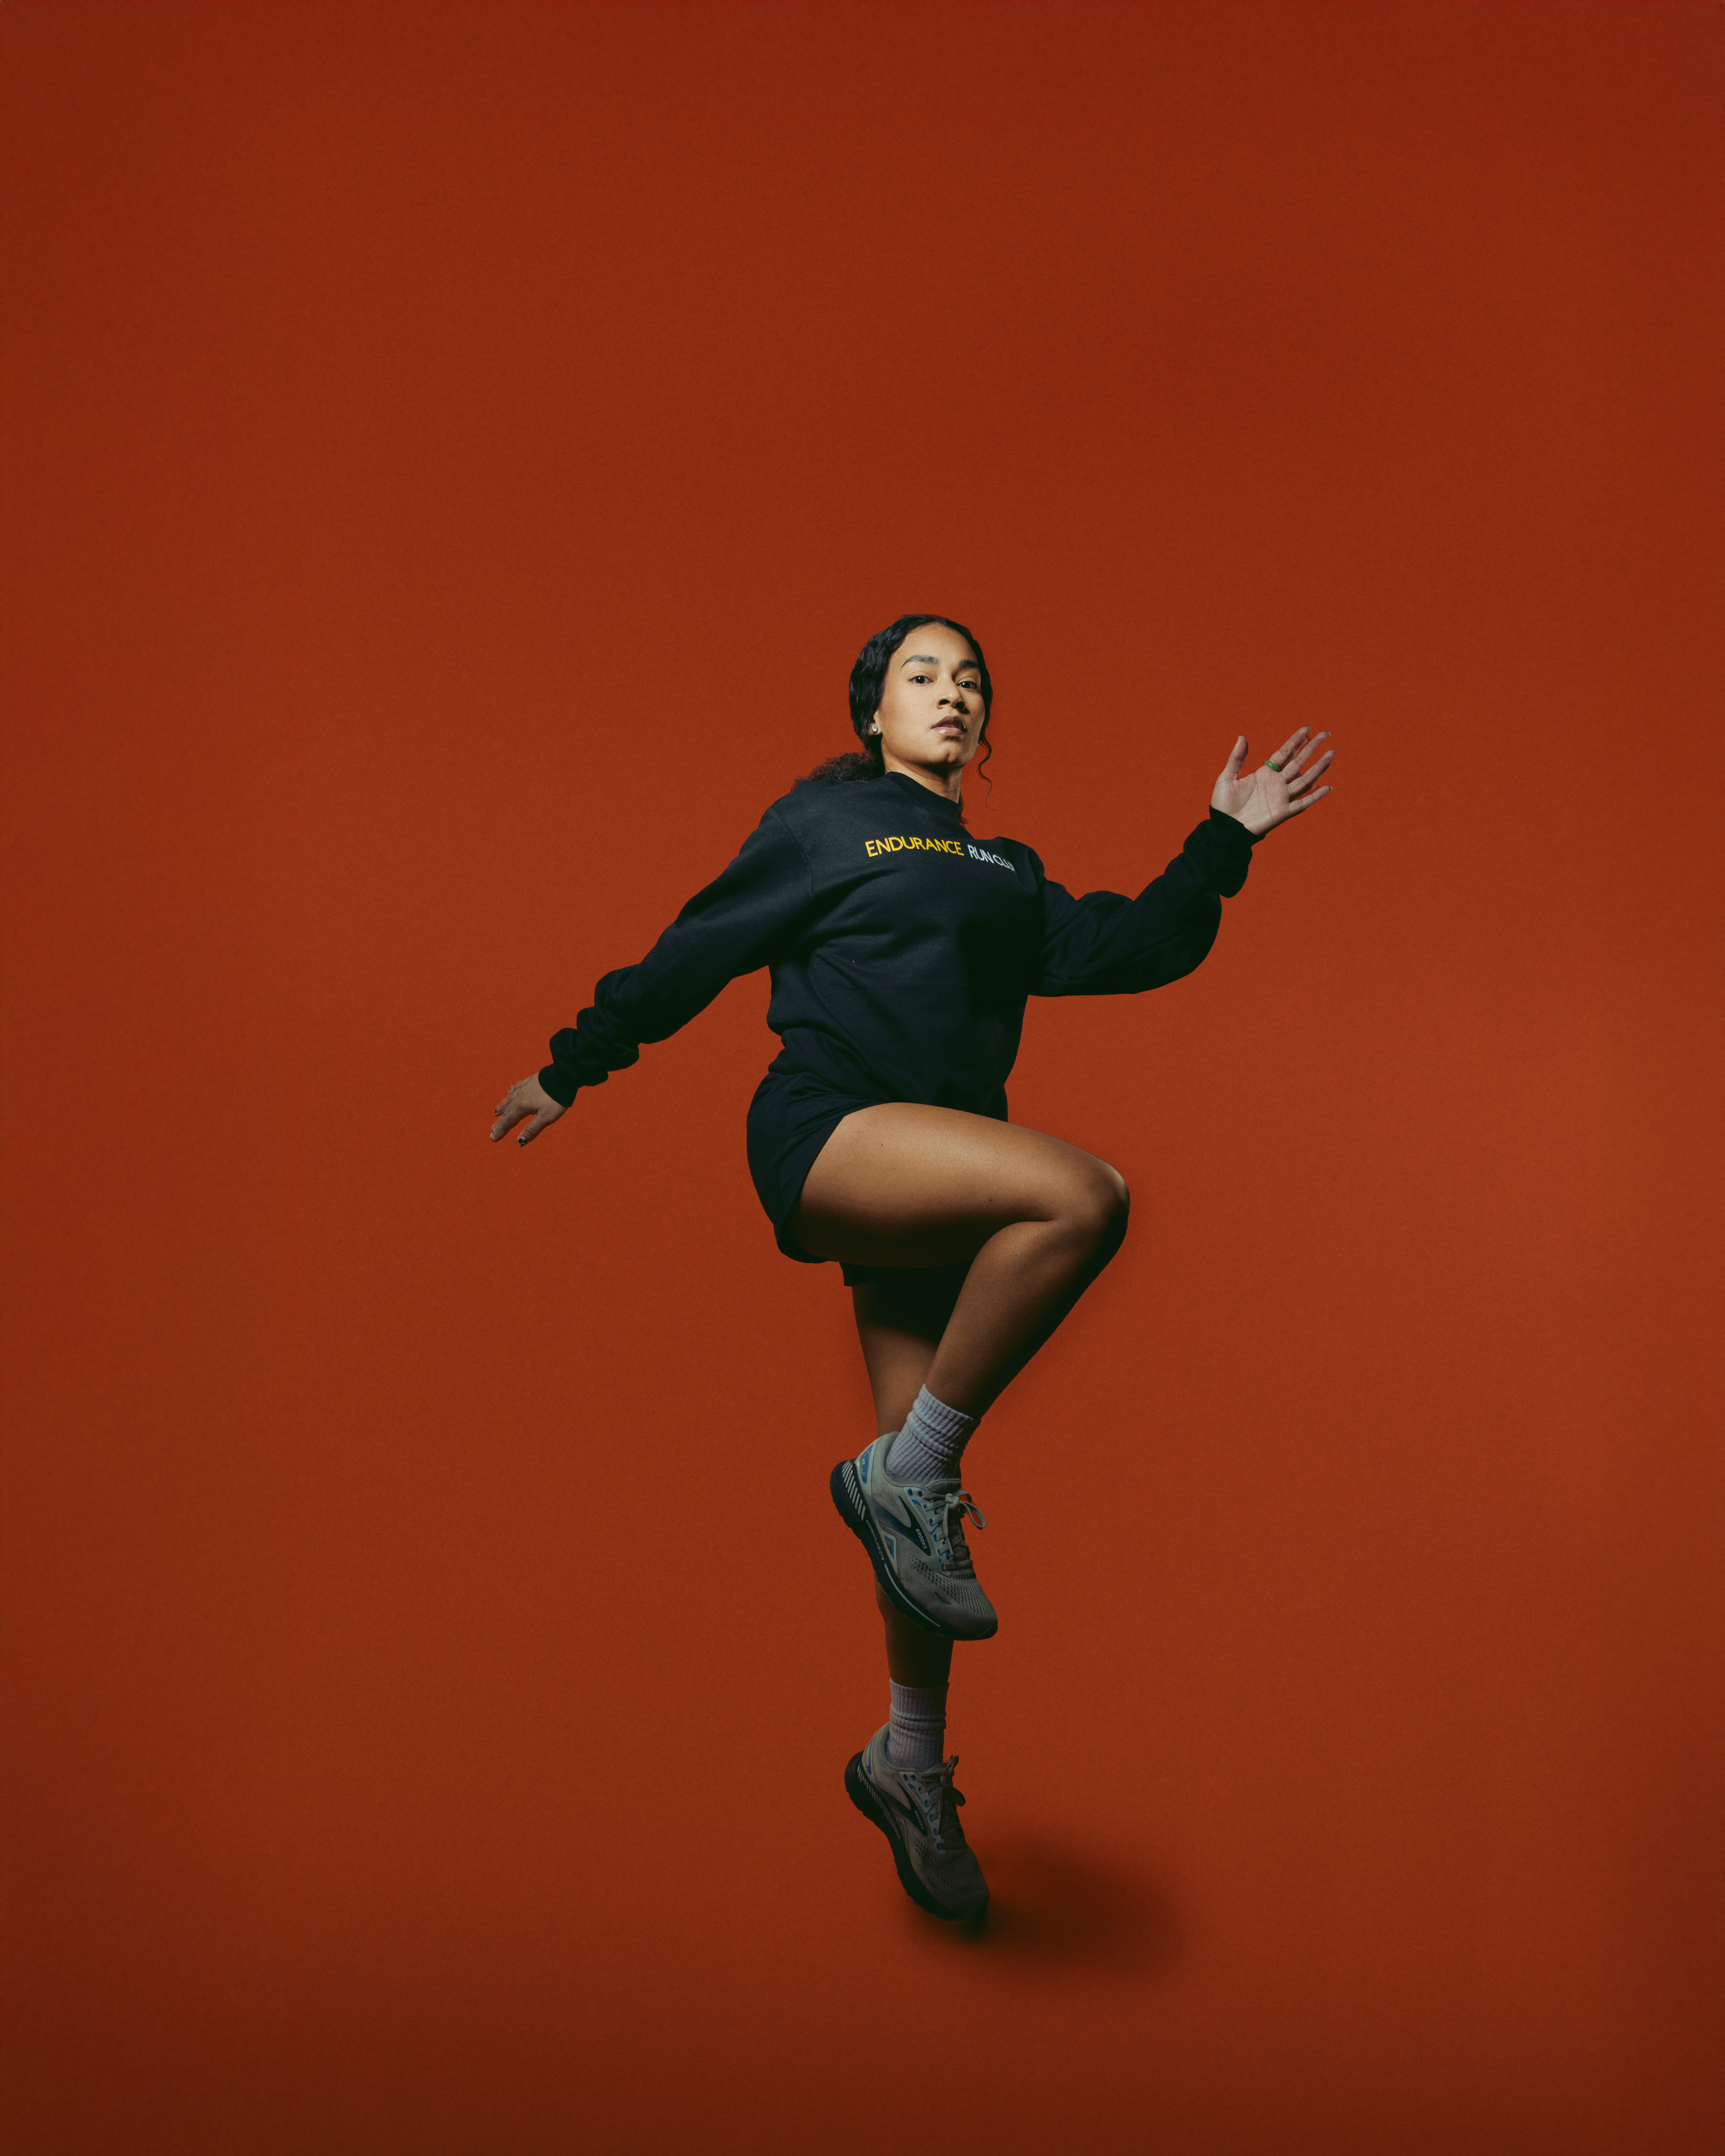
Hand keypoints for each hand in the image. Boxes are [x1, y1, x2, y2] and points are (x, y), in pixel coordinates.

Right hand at [490, 1074, 566, 1147]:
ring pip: (510, 1099)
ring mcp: (525, 1087)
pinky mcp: (531, 1081)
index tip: (493, 1138)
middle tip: (492, 1130)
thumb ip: (532, 1129)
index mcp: (522, 1107)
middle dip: (500, 1123)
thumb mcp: (547, 1117)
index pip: (508, 1122)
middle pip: (507, 1112)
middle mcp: (520, 1096)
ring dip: (503, 1107)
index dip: (501, 1131)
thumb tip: (520, 1141)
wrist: (564, 1076)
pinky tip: (510, 1091)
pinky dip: (512, 1092)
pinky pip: (517, 1087)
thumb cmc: (557, 1098)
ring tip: (497, 1113)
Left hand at [1211, 728, 1334, 837]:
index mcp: (1264, 773)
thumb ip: (1236, 758)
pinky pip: (1303, 803)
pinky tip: (1327, 787)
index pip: (1284, 753)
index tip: (1307, 729)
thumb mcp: (1227, 778)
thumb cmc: (1223, 805)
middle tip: (1326, 734)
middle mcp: (1276, 783)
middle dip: (1312, 748)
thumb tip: (1242, 737)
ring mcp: (1281, 797)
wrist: (1224, 828)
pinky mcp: (1283, 812)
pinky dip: (1315, 796)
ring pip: (1305, 779)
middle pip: (1298, 762)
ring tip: (1331, 753)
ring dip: (1319, 767)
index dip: (1295, 741)